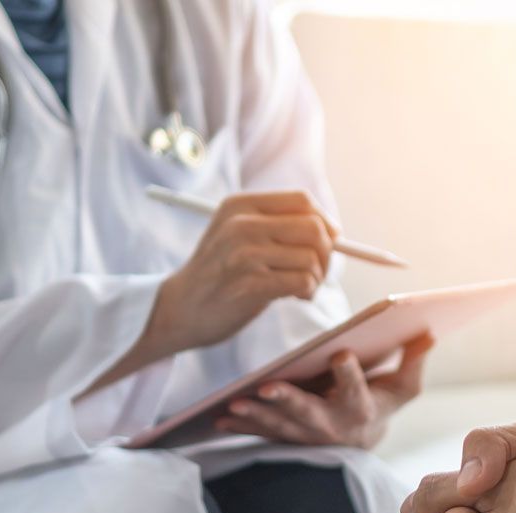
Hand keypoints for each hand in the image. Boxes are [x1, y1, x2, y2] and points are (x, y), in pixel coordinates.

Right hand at [150, 190, 339, 354]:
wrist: (180, 309)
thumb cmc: (219, 274)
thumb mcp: (237, 235)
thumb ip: (277, 226)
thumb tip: (335, 232)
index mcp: (240, 205)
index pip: (302, 201)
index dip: (324, 221)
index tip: (328, 242)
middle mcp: (241, 224)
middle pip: (314, 228)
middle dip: (326, 253)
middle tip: (317, 271)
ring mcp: (244, 254)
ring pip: (312, 258)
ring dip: (317, 278)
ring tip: (302, 288)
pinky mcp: (251, 284)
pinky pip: (303, 282)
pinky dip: (308, 291)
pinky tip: (295, 297)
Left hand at [215, 335, 431, 448]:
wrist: (361, 440)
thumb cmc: (382, 402)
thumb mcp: (404, 387)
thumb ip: (414, 360)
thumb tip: (428, 330)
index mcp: (362, 411)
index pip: (357, 392)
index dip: (349, 375)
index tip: (341, 353)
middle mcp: (334, 427)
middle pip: (310, 415)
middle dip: (288, 403)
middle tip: (267, 388)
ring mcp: (307, 435)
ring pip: (281, 426)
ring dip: (256, 416)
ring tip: (234, 404)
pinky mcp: (288, 437)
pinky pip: (263, 433)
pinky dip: (242, 427)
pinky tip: (220, 417)